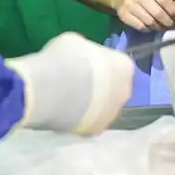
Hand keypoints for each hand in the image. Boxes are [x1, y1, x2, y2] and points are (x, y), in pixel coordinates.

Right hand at [5, 33, 136, 134]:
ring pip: (104, 107)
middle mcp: (125, 91)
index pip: (118, 63)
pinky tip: (65, 112)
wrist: (49, 91)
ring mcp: (112, 114)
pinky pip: (90, 121)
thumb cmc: (65, 59)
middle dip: (101, 85)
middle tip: (79, 81)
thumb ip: (88, 54)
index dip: (102, 63)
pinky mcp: (95, 130)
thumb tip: (86, 60)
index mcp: (124, 66)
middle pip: (115, 87)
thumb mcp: (77, 43)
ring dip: (92, 103)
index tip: (87, 63)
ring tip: (69, 99)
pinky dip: (81, 118)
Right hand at [115, 0, 174, 30]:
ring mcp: (129, 4)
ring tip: (163, 26)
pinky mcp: (123, 15)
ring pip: (149, 21)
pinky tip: (152, 26)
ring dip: (159, 26)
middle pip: (157, 13)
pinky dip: (149, 29)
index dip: (173, 10)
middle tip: (172, 24)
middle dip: (168, 21)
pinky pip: (140, 26)